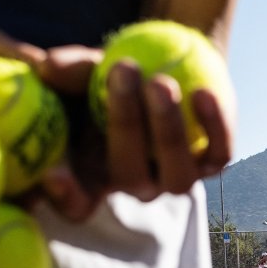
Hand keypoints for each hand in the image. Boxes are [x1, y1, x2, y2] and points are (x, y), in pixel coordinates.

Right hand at [37, 48, 233, 218]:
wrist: (168, 63)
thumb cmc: (112, 73)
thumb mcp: (85, 68)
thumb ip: (68, 70)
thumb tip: (47, 66)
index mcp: (96, 176)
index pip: (77, 204)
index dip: (66, 197)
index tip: (54, 172)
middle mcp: (137, 186)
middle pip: (129, 177)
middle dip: (125, 125)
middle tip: (122, 74)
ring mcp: (176, 179)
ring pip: (177, 176)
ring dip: (168, 130)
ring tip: (161, 82)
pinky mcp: (213, 163)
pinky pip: (218, 153)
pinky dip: (213, 125)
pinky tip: (204, 92)